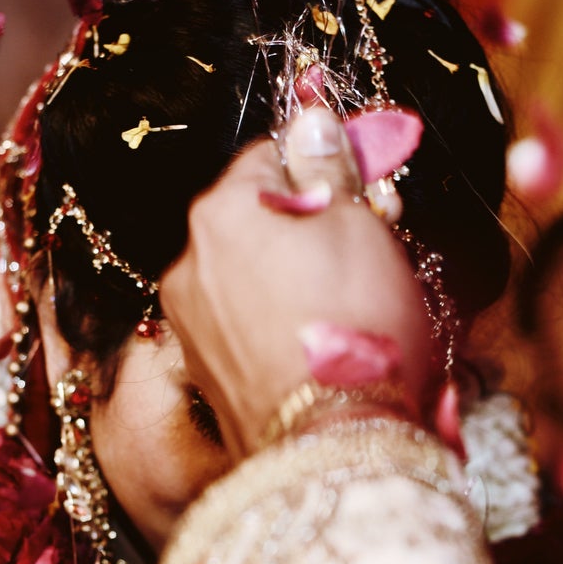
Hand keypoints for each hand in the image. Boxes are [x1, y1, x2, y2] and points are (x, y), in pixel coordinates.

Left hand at [159, 106, 433, 457]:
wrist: (333, 445)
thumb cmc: (356, 328)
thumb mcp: (361, 226)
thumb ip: (329, 167)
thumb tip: (310, 118)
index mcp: (221, 210)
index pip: (272, 155)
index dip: (327, 169)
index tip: (367, 193)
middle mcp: (189, 261)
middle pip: (259, 217)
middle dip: (314, 226)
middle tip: (374, 252)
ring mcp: (190, 322)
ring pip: (252, 273)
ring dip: (298, 276)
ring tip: (353, 307)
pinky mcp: (205, 373)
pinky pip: (246, 324)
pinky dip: (281, 323)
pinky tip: (323, 345)